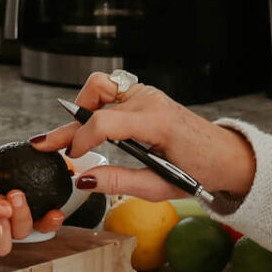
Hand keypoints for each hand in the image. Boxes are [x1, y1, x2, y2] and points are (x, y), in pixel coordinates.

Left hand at [0, 149, 66, 252]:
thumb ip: (17, 157)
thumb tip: (46, 150)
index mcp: (16, 205)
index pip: (42, 220)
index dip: (52, 221)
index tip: (55, 210)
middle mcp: (4, 221)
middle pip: (26, 233)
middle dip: (25, 216)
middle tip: (16, 195)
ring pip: (5, 244)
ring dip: (6, 226)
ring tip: (0, 204)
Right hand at [30, 72, 255, 202]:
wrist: (223, 156)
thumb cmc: (198, 171)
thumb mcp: (158, 187)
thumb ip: (118, 182)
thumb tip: (84, 180)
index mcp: (157, 122)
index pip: (105, 122)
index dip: (80, 139)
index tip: (70, 158)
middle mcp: (151, 100)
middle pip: (96, 99)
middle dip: (69, 124)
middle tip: (48, 143)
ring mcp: (148, 94)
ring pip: (100, 84)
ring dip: (82, 106)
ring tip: (73, 134)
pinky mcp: (145, 94)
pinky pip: (111, 88)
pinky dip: (95, 104)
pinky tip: (91, 125)